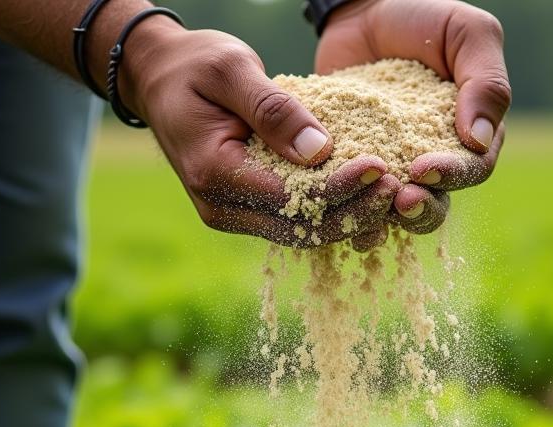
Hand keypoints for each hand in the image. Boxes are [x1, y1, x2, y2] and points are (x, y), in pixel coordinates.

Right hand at [123, 18, 398, 246]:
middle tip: (395, 187)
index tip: (378, 167)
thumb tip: (321, 151)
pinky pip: (293, 224)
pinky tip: (363, 199)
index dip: (337, 190)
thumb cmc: (193, 66)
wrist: (157, 81)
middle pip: (299, 229)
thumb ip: (274, 109)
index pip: (289, 198)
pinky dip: (329, 215)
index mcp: (214, 173)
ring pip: (300, 235)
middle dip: (351, 213)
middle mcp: (221, 207)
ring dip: (345, 220)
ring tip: (388, 194)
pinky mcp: (245, 212)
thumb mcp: (231, 69)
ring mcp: (232, 216)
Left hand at [317, 0, 510, 243]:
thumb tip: (481, 140)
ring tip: (368, 212)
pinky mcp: (356, 172)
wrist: (361, 14)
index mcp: (469, 138)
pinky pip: (354, 203)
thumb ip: (486, 81)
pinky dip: (347, 213)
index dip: (452, 175)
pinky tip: (336, 212)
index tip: (424, 168)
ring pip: (395, 214)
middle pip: (436, 205)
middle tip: (401, 201)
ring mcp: (394, 172)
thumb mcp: (466, 34)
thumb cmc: (422, 19)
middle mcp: (433, 163)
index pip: (472, 170)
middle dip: (420, 209)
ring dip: (384, 220)